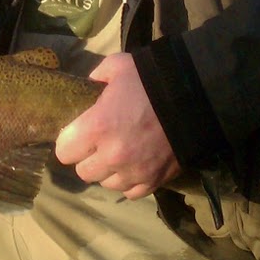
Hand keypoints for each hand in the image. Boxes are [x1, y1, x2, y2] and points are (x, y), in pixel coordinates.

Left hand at [54, 52, 180, 198]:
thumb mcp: (119, 66)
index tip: (77, 135)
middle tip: (98, 145)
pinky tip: (135, 166)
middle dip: (87, 158)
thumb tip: (90, 84)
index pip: (64, 152)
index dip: (69, 142)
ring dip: (109, 172)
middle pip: (83, 171)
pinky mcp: (154, 181)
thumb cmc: (151, 80)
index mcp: (97, 128)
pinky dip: (131, 181)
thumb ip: (97, 76)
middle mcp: (112, 156)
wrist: (195, 98)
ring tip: (119, 155)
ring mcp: (134, 172)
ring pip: (106, 184)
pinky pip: (131, 192)